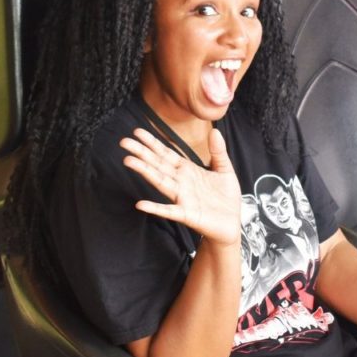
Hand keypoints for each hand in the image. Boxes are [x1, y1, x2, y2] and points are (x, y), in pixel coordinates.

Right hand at [121, 127, 240, 245]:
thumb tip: (215, 131)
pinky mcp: (188, 215)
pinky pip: (169, 211)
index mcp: (188, 170)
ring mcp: (182, 198)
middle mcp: (181, 182)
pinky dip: (156, 208)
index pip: (166, 154)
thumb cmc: (226, 198)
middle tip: (124, 142)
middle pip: (158, 165)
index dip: (152, 143)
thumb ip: (218, 152)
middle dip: (142, 153)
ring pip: (161, 182)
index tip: (137, 132)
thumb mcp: (225, 170)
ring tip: (129, 161)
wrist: (232, 224)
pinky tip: (141, 204)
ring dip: (145, 172)